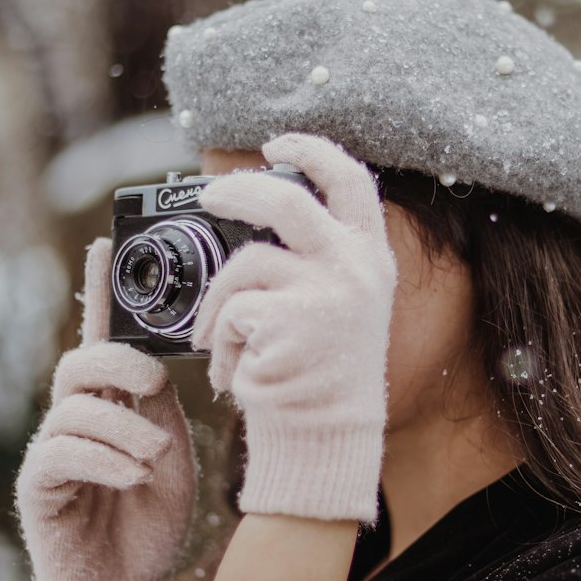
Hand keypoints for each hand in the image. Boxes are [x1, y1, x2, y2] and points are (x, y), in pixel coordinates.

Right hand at [15, 237, 197, 580]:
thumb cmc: (150, 518)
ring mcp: (55, 449)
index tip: (106, 244)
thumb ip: (161, 409)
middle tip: (155, 384)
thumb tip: (156, 366)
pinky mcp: (39, 484)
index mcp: (114, 403)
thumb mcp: (172, 453)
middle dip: (118, 362)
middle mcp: (79, 418)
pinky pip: (61, 451)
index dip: (100, 291)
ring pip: (76, 407)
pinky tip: (129, 476)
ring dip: (124, 429)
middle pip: (81, 361)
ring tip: (151, 460)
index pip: (103, 337)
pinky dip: (103, 458)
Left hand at [191, 133, 397, 523]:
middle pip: (284, 197)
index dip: (312, 150)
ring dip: (217, 301)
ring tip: (216, 337)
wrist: (326, 437)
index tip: (277, 143)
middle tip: (209, 197)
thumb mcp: (340, 304)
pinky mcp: (288, 320)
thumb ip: (317, 257)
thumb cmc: (321, 373)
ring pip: (244, 262)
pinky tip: (232, 369)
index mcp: (371, 256)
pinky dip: (219, 340)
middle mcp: (355, 268)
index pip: (350, 179)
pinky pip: (231, 310)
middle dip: (236, 190)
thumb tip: (254, 207)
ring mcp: (324, 291)